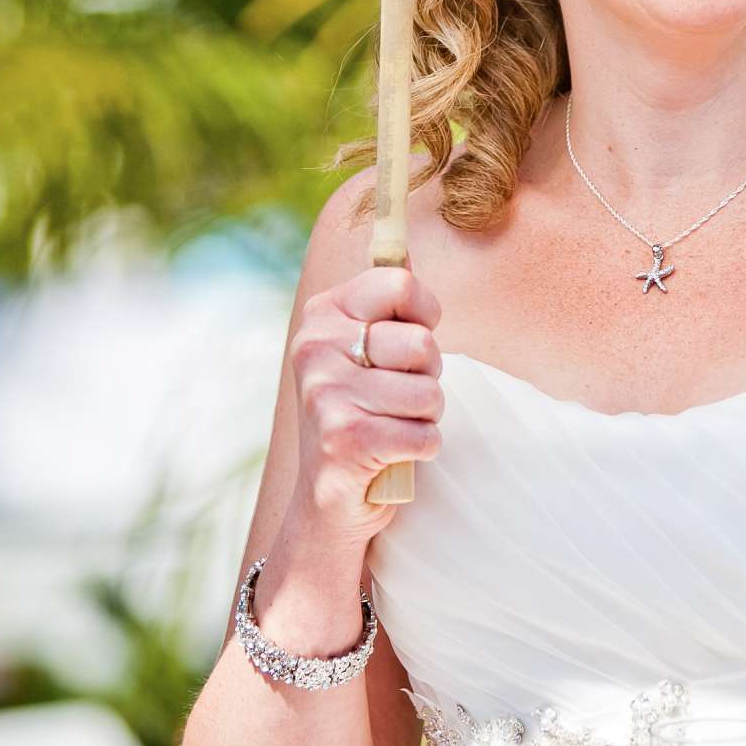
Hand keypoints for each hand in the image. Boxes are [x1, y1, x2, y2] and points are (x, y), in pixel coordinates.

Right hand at [289, 265, 444, 540]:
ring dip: (426, 417)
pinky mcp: (346, 440)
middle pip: (423, 343)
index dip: (426, 314)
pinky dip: (422, 449)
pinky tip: (392, 453)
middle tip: (399, 395)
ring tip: (394, 424)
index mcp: (322, 315)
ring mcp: (327, 395)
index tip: (413, 335)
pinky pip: (425, 435)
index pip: (400, 283)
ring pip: (430, 393)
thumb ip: (384, 303)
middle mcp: (315, 349)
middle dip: (429, 374)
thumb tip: (403, 246)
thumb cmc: (362, 411)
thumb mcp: (363, 349)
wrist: (329, 499)